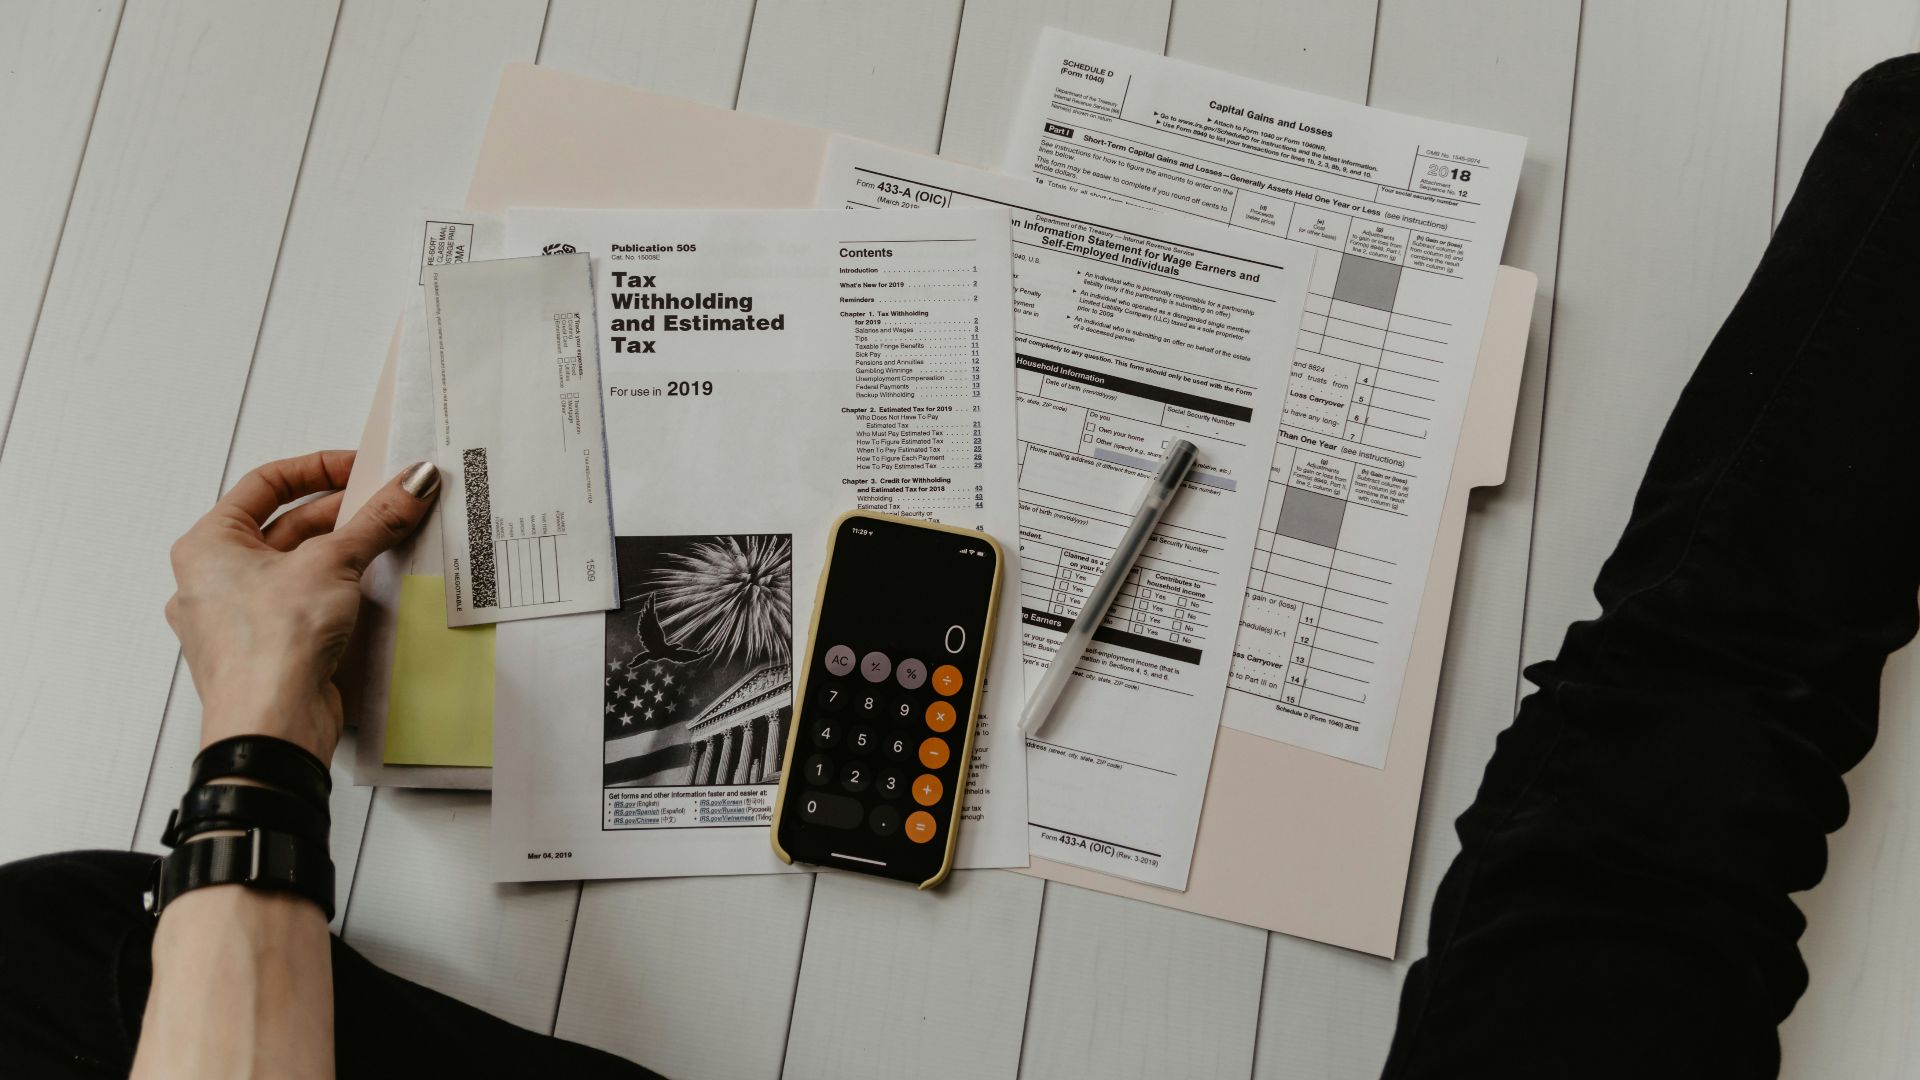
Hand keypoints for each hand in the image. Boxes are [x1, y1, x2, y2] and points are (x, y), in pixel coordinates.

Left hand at [165, 451, 438, 762]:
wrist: (271, 727)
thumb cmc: (268, 648)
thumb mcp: (332, 563)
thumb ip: (376, 520)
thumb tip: (411, 484)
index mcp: (207, 545)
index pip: (265, 484)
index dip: (317, 469)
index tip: (361, 468)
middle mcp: (214, 580)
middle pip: (286, 526)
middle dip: (341, 514)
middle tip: (388, 503)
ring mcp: (239, 619)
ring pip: (298, 568)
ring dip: (343, 552)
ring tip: (387, 540)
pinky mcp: (269, 651)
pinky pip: (305, 604)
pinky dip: (338, 590)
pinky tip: (371, 587)